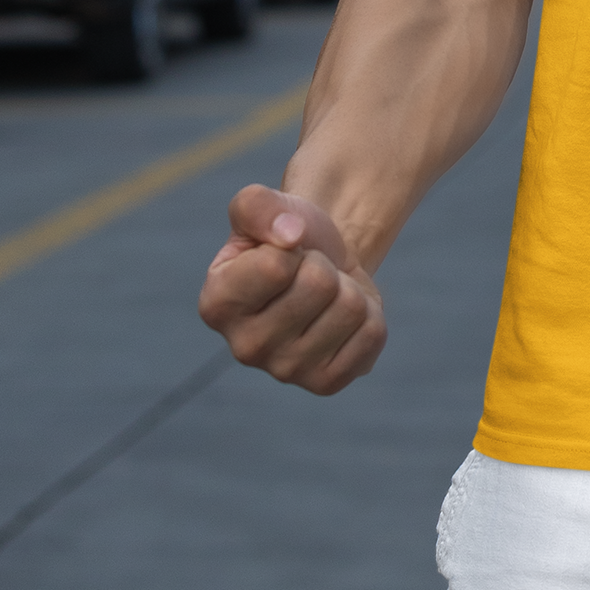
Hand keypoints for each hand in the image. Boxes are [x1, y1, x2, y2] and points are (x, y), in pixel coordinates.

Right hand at [198, 183, 386, 394]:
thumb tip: (291, 235)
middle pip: (319, 285)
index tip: (283, 249)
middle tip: (308, 271)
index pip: (276, 266)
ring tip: (325, 294)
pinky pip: (373, 334)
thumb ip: (257, 206)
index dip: (291, 240)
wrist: (322, 259)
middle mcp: (244, 349)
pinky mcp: (326, 384)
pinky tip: (342, 317)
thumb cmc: (285, 233)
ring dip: (347, 287)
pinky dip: (369, 312)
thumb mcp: (261, 205)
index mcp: (216, 305)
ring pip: (350, 309)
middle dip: (323, 265)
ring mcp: (286, 372)